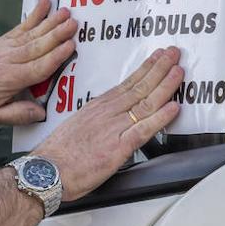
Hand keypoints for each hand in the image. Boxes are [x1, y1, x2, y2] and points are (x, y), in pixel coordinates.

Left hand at [0, 0, 77, 126]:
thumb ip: (17, 115)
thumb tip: (40, 113)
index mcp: (8, 80)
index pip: (38, 68)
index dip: (56, 57)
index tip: (71, 47)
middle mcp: (7, 61)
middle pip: (38, 46)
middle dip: (57, 34)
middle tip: (74, 24)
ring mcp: (4, 49)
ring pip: (32, 34)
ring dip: (50, 22)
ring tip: (65, 12)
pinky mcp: (1, 42)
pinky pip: (20, 27)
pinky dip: (33, 16)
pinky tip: (43, 5)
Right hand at [33, 47, 182, 200]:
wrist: (46, 171)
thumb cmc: (58, 155)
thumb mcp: (77, 127)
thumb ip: (97, 122)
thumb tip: (110, 122)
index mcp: (97, 108)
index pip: (127, 84)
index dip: (145, 69)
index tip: (158, 58)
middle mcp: (107, 113)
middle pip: (139, 87)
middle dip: (160, 69)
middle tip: (174, 54)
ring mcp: (113, 129)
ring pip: (144, 103)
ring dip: (164, 86)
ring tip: (178, 72)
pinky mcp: (117, 148)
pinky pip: (143, 130)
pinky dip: (160, 118)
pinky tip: (173, 108)